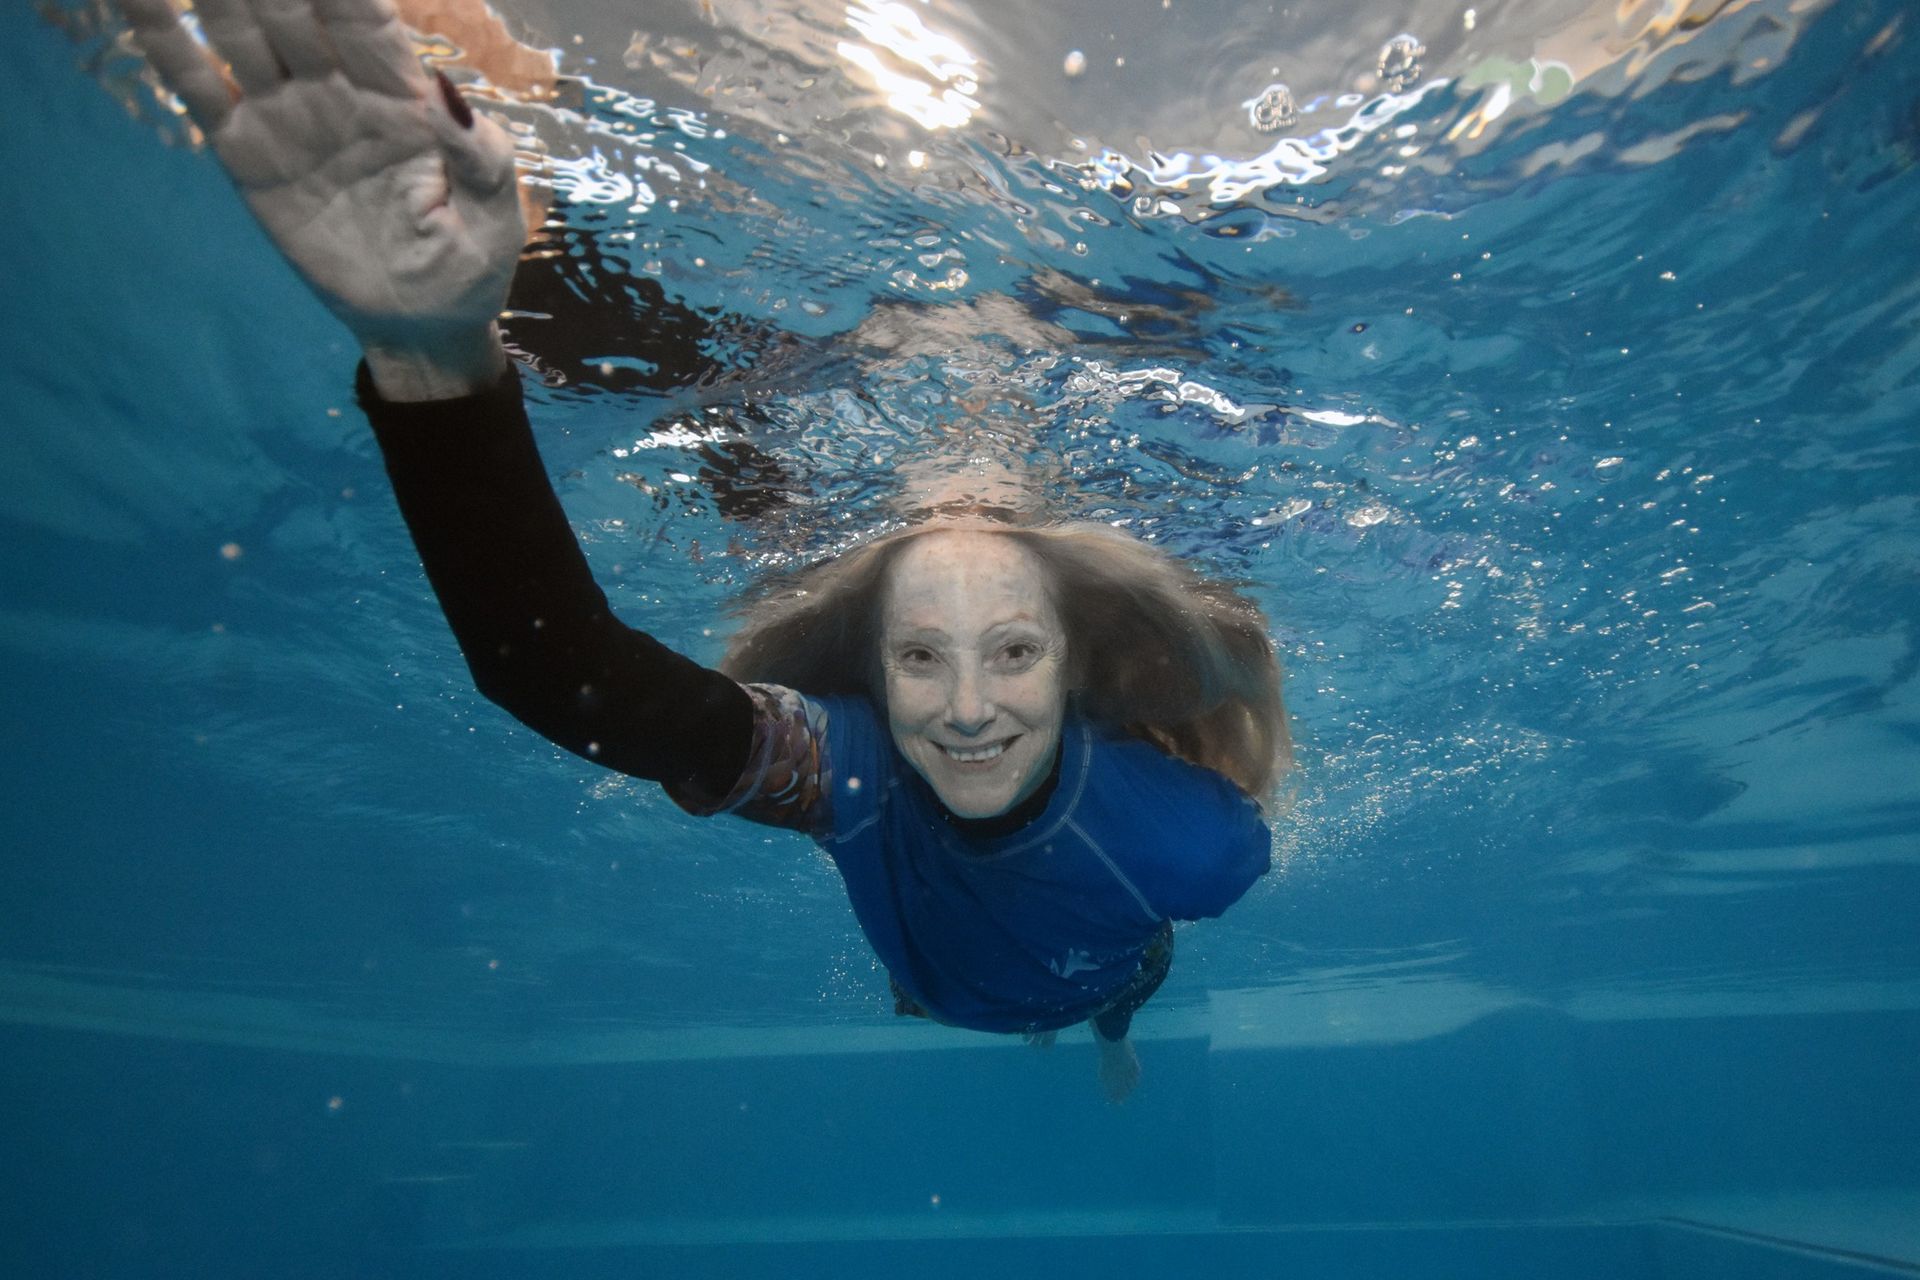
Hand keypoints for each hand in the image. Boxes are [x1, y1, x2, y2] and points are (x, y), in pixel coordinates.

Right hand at [121, 0, 526, 397]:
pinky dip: (165, 39)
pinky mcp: (247, 152)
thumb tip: (446, 91)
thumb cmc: (471, 262)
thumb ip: (478, 154)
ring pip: (240, 33)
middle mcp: (340, 89)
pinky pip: (200, 88)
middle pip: (292, 10)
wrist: (421, 324)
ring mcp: (289, 116)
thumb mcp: (496, 215)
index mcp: (403, 95)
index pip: (364, 18)